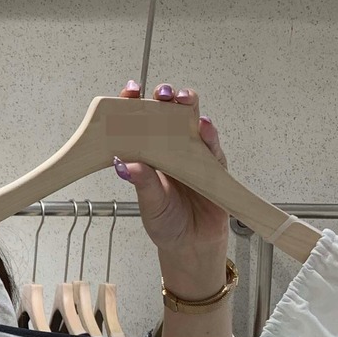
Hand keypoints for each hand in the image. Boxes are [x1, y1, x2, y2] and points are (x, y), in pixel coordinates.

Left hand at [113, 81, 229, 297]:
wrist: (192, 245)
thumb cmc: (166, 223)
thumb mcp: (149, 205)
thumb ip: (142, 183)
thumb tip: (123, 163)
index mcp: (148, 152)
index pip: (140, 121)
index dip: (135, 103)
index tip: (130, 91)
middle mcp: (171, 147)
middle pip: (169, 113)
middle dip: (166, 97)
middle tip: (161, 92)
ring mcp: (194, 153)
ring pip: (192, 121)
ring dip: (188, 107)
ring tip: (182, 100)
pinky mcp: (214, 164)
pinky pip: (212, 145)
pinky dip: (208, 134)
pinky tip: (202, 126)